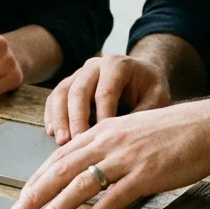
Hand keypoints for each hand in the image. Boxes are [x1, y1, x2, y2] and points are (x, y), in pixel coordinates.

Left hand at [12, 96, 209, 208]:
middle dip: (36, 194)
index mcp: (105, 129)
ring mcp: (128, 158)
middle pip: (62, 170)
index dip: (38, 177)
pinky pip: (113, 198)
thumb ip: (110, 147)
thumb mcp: (134, 131)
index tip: (23, 194)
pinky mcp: (147, 175)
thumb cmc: (176, 132)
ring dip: (56, 208)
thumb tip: (89, 171)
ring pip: (81, 184)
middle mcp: (110, 141)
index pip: (61, 155)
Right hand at [45, 55, 171, 144]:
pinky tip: (53, 132)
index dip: (102, 116)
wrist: (142, 75)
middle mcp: (94, 65)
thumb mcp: (157, 98)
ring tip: (62, 141)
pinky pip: (55, 97)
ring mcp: (79, 73)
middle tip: (77, 143)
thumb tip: (124, 138)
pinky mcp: (70, 83)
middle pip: (78, 90)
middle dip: (76, 119)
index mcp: (117, 65)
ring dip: (60, 118)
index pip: (105, 92)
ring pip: (62, 92)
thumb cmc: (149, 89)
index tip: (103, 140)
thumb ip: (143, 114)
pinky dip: (52, 114)